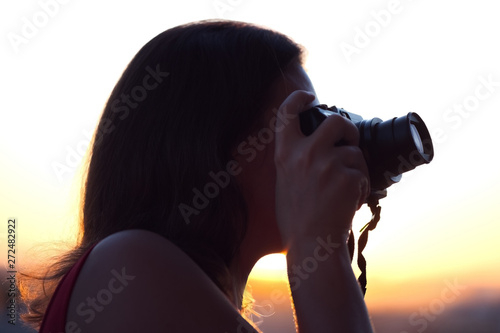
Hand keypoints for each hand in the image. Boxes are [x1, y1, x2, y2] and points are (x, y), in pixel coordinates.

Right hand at [274, 90, 369, 249]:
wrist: (312, 244)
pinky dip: (360, 187)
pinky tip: (349, 202)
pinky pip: (362, 174)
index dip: (298, 99)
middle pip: (336, 121)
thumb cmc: (296, 219)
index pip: (287, 114)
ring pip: (354, 152)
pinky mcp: (348, 177)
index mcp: (285, 154)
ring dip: (355, 168)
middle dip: (347, 128)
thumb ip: (296, 160)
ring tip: (345, 190)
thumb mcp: (285, 182)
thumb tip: (317, 145)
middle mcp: (305, 154)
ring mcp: (328, 164)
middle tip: (350, 140)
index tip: (309, 98)